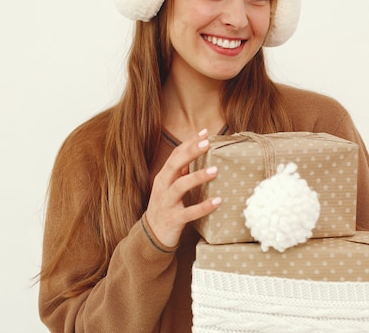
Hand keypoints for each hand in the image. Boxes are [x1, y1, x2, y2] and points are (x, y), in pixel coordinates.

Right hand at [145, 128, 220, 247]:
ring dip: (197, 177)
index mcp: (164, 177)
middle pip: (174, 165)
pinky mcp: (173, 220)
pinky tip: (217, 201)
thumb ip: (183, 173)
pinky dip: (203, 207)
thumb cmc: (167, 207)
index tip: (205, 132)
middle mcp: (163, 187)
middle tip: (208, 143)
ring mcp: (166, 203)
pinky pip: (188, 213)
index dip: (189, 143)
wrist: (151, 236)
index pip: (175, 154)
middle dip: (191, 153)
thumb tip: (203, 156)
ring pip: (180, 187)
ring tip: (215, 170)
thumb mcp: (171, 187)